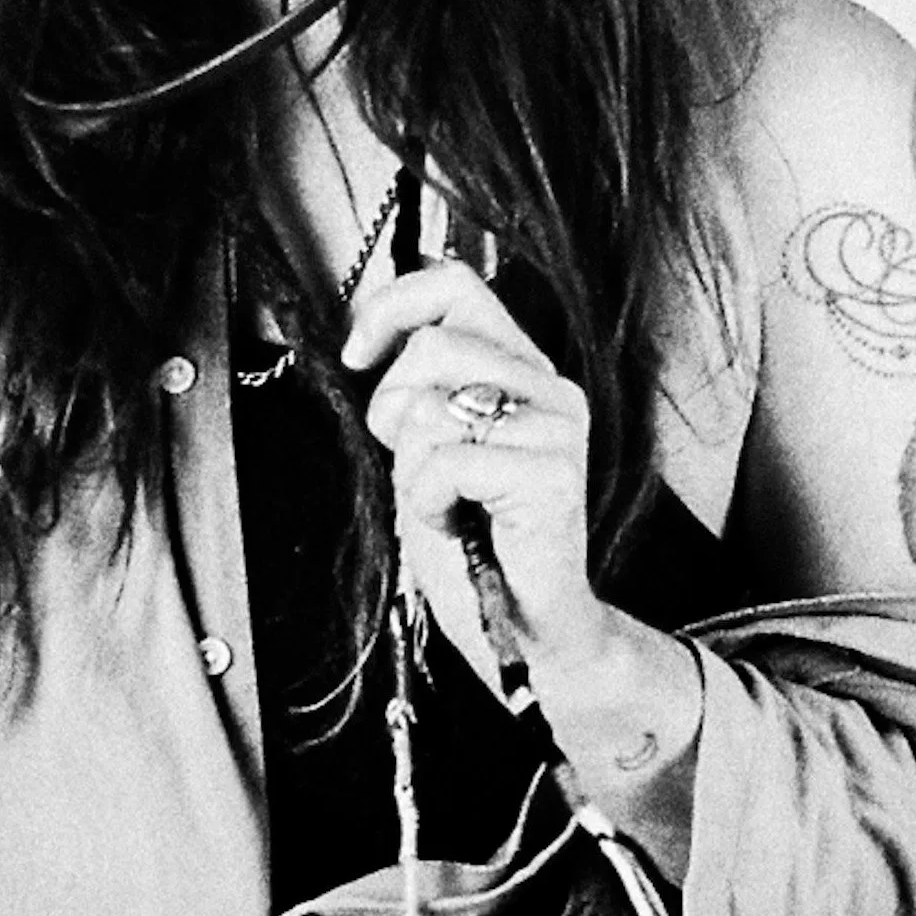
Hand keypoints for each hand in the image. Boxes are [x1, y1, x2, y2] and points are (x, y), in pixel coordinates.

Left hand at [342, 260, 615, 686]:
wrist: (530, 632)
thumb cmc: (476, 543)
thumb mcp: (428, 448)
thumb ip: (417, 390)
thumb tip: (373, 336)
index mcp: (521, 367)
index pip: (455, 284)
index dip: (393, 305)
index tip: (358, 352)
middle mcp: (548, 385)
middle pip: (436, 341)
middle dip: (395, 404)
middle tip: (412, 459)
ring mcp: (557, 425)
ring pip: (435, 400)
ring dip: (414, 463)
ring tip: (445, 500)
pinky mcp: (553, 471)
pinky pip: (447, 461)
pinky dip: (430, 500)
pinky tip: (457, 523)